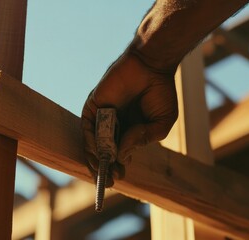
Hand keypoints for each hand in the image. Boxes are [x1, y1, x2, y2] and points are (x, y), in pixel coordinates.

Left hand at [81, 53, 177, 186]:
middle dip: (105, 168)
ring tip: (103, 172)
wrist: (153, 66)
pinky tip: (97, 154)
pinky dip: (90, 142)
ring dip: (96, 160)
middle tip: (109, 181)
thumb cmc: (160, 93)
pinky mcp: (94, 106)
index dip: (118, 166)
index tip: (119, 177)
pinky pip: (87, 128)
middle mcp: (114, 126)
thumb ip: (143, 139)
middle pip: (104, 152)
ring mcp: (103, 117)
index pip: (119, 154)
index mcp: (130, 131)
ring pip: (93, 144)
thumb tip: (122, 154)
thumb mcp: (161, 124)